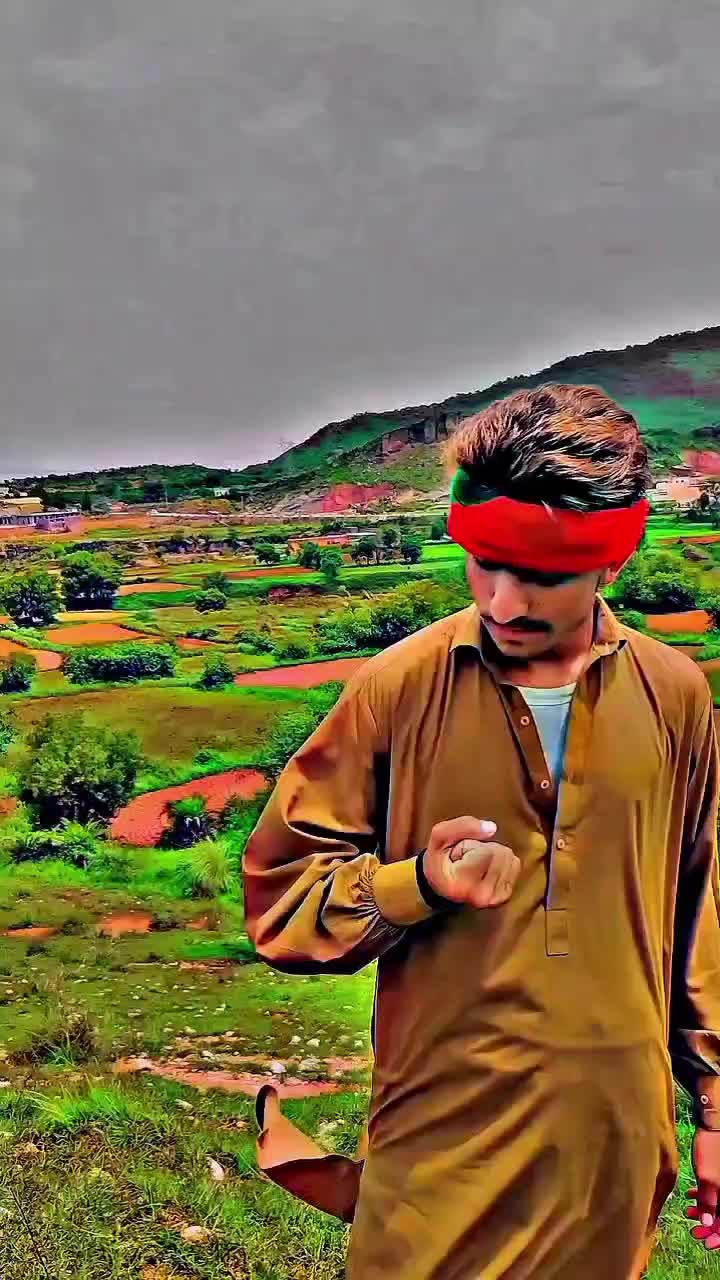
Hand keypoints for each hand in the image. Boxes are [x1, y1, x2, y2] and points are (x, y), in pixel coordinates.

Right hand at [422, 815, 519, 909]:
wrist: (441, 884)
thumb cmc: (439, 859)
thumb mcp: (440, 836)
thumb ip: (462, 826)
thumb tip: (492, 828)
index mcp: (461, 886)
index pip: (487, 853)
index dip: (472, 845)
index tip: (457, 856)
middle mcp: (481, 897)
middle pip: (501, 854)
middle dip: (484, 849)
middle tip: (466, 859)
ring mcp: (495, 899)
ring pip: (509, 857)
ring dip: (492, 855)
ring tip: (474, 864)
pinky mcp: (505, 896)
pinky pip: (514, 865)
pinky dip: (501, 862)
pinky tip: (485, 869)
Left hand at [685, 1128, 719, 1248]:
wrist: (714, 1122)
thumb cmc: (712, 1148)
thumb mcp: (707, 1179)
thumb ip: (709, 1203)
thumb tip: (707, 1223)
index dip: (719, 1236)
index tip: (704, 1241)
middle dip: (712, 1225)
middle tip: (695, 1230)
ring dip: (708, 1211)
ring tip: (690, 1213)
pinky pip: (718, 1191)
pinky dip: (708, 1197)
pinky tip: (693, 1196)